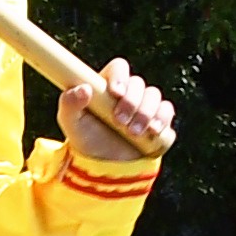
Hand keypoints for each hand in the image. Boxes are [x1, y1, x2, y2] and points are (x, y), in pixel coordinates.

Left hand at [60, 57, 176, 166]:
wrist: (105, 167)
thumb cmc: (86, 138)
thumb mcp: (70, 122)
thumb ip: (69, 103)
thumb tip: (83, 89)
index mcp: (107, 85)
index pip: (119, 68)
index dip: (120, 76)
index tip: (115, 92)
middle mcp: (129, 92)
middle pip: (138, 83)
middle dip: (132, 102)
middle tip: (120, 121)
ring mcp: (145, 106)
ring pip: (154, 96)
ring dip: (146, 113)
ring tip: (134, 132)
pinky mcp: (158, 121)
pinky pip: (167, 112)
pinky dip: (162, 119)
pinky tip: (152, 131)